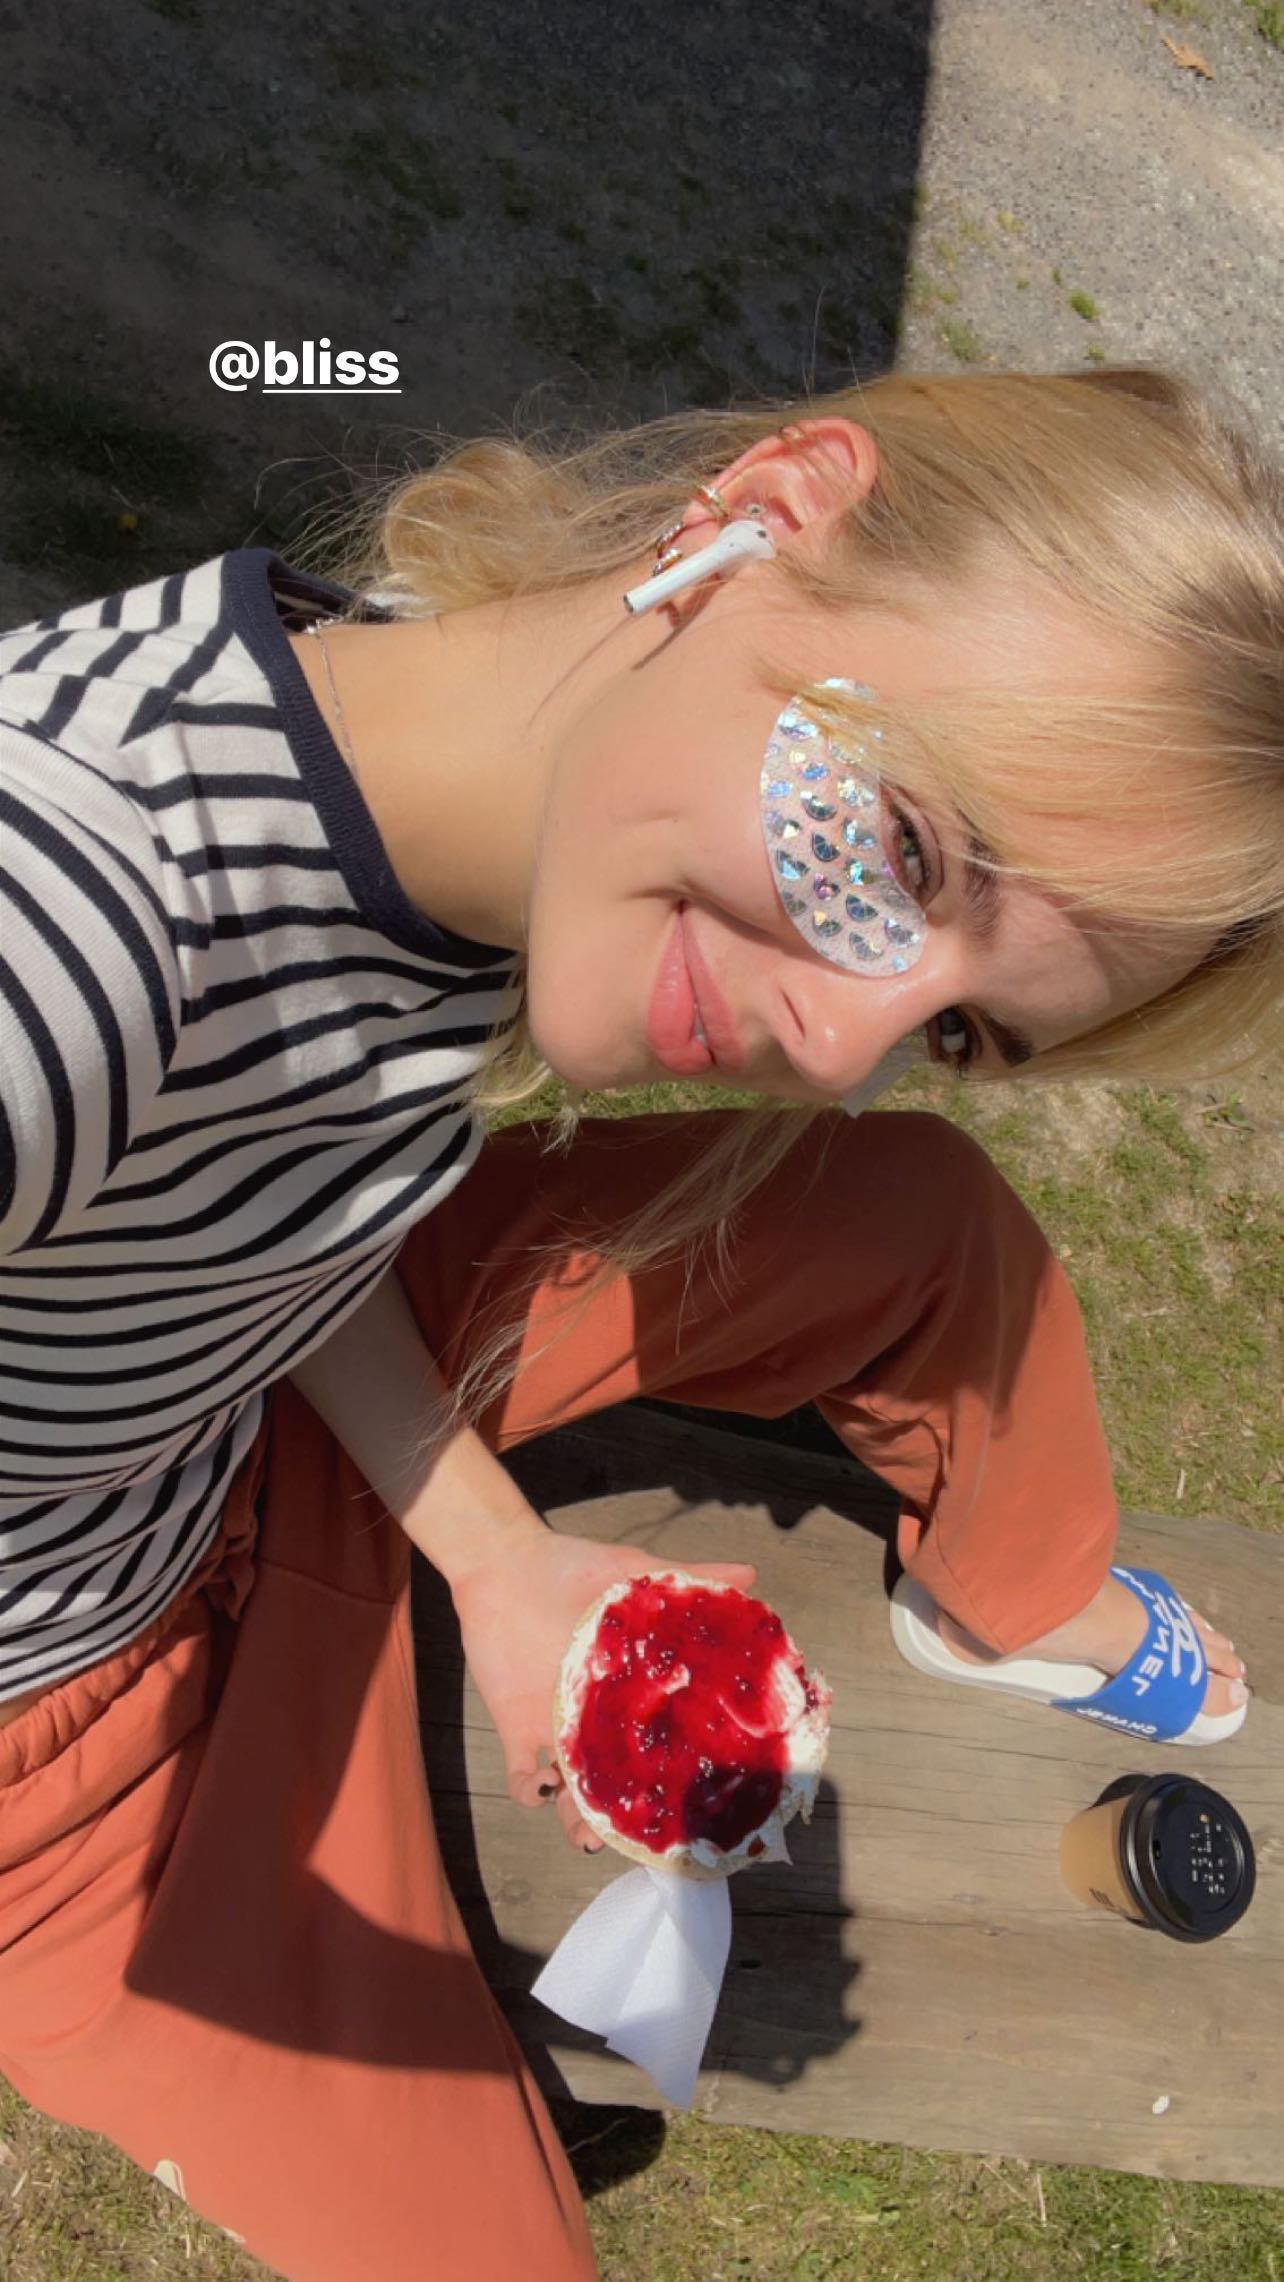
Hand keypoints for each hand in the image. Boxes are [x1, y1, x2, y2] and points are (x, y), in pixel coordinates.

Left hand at [450, 1523, 755, 1852]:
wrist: (503, 1561)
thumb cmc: (571, 1566)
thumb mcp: (634, 1574)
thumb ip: (689, 1578)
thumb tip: (751, 1575)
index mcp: (629, 1687)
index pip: (660, 1738)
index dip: (676, 1771)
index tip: (698, 1798)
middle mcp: (596, 1714)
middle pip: (618, 1777)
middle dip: (626, 1812)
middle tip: (640, 1835)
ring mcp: (557, 1724)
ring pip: (572, 1790)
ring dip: (577, 1817)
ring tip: (588, 1831)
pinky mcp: (516, 1725)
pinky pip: (521, 1775)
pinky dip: (529, 1792)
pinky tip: (542, 1788)